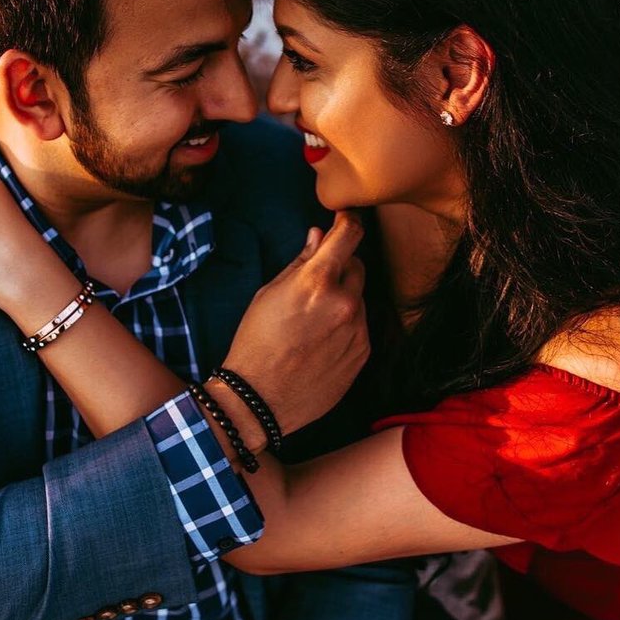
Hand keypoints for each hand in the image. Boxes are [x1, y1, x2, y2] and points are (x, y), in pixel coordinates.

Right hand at [222, 211, 369, 435]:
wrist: (259, 399)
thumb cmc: (256, 343)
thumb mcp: (269, 294)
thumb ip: (300, 263)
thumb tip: (318, 236)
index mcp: (317, 282)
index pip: (349, 235)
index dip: (347, 221)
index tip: (343, 220)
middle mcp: (345, 303)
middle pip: (357, 266)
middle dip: (340, 267)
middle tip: (315, 284)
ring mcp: (358, 330)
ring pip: (359, 299)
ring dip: (343, 300)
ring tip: (312, 322)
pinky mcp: (363, 354)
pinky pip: (361, 327)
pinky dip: (346, 326)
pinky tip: (320, 342)